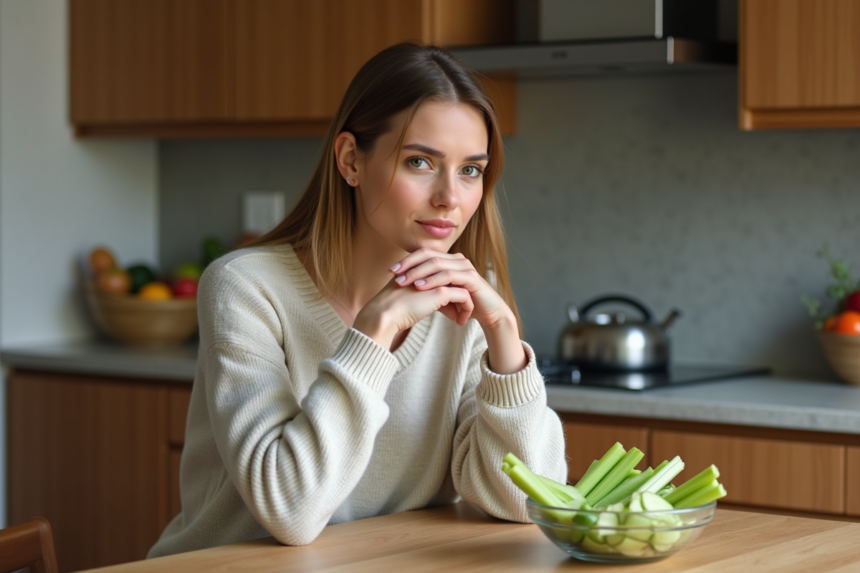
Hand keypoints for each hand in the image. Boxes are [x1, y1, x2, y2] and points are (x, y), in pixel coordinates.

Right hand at [353, 271, 474, 349]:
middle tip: (462, 311)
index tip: (452, 307)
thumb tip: (437, 302)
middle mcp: (431, 268)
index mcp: (423, 267)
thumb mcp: (411, 296)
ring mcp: (436, 278)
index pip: (445, 276)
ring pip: (463, 286)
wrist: (384, 314)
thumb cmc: (393, 309)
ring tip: (462, 317)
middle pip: (456, 279)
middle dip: (461, 296)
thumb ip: (424, 294)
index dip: (451, 290)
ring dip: (465, 303)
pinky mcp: (441, 291)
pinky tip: (460, 322)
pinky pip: (464, 297)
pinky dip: (466, 309)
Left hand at [389, 249, 508, 329]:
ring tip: (403, 281)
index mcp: (449, 260)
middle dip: (409, 264)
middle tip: (394, 274)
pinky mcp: (471, 278)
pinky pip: (448, 276)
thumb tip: (405, 289)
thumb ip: (426, 289)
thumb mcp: (440, 296)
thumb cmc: (463, 305)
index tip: (390, 271)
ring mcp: (465, 267)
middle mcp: (457, 259)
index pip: (424, 254)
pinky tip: (420, 286)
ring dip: (418, 272)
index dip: (407, 260)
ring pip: (437, 264)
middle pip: (428, 255)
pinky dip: (433, 281)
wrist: (488, 314)